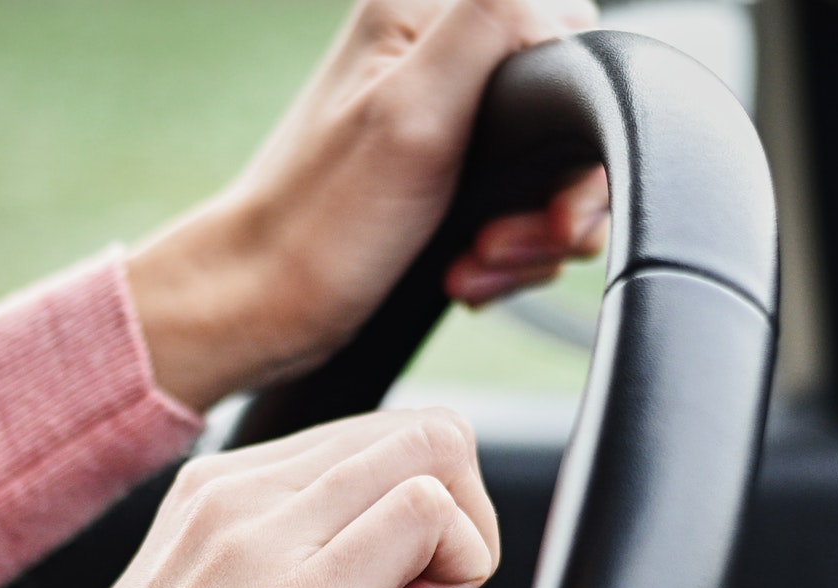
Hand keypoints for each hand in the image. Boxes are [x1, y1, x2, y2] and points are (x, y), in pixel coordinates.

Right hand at [0, 408, 497, 587]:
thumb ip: (255, 583)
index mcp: (213, 496)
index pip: (372, 441)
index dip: (411, 510)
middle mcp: (236, 495)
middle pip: (416, 433)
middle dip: (456, 517)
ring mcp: (263, 539)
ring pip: (433, 450)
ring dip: (461, 540)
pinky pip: (429, 512)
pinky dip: (460, 568)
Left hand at [127, 0, 610, 410]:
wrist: (262, 309)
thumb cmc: (320, 226)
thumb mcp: (416, 112)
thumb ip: (491, 27)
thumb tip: (557, 8)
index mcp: (421, 13)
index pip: (560, 29)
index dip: (575, 120)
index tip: (551, 198)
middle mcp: (429, 54)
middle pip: (559, 110)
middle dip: (552, 194)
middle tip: (509, 241)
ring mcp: (435, 116)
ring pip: (544, 168)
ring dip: (528, 235)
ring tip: (477, 265)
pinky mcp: (438, 175)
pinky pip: (515, 205)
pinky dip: (505, 252)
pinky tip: (467, 272)